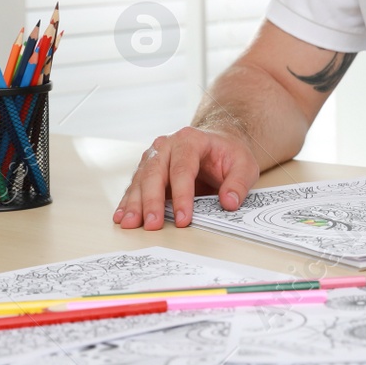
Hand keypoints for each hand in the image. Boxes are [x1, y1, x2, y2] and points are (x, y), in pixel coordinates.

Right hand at [113, 125, 258, 229]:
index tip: (183, 218)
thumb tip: (229, 203)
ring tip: (130, 224)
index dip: (182, 195)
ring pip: (141, 180)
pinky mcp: (147, 170)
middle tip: (152, 225)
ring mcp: (154, 157)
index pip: (183, 168)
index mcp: (190, 139)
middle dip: (152, 201)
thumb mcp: (244, 165)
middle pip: (155, 172)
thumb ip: (238, 183)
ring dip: (134, 203)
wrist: (217, 142)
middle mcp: (167, 145)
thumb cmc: (228, 154)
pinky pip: (135, 186)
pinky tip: (121, 217)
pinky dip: (128, 203)